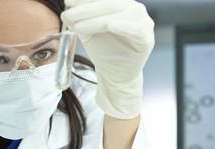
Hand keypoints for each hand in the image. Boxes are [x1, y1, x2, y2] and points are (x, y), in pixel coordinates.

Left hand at [62, 0, 154, 118]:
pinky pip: (136, 29)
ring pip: (120, 14)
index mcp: (121, 4)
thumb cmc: (106, 52)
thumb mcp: (89, 32)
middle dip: (86, 9)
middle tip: (69, 14)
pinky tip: (111, 25)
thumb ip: (81, 19)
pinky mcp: (147, 38)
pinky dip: (124, 26)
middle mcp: (134, 9)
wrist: (116, 74)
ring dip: (97, 19)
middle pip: (110, 3)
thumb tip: (68, 8)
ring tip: (79, 26)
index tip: (67, 2)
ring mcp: (143, 22)